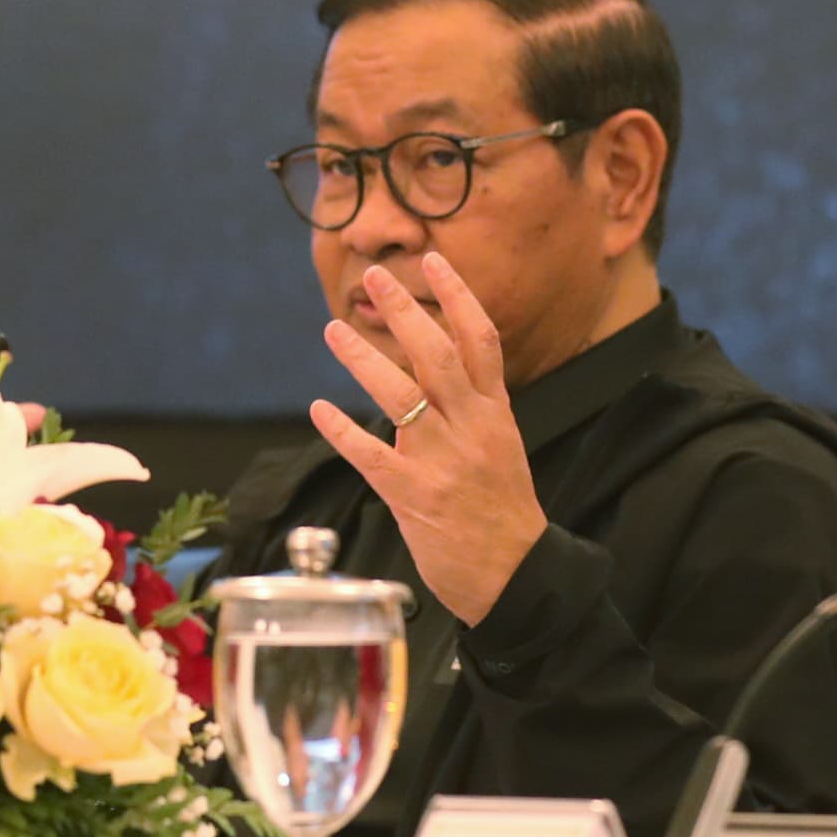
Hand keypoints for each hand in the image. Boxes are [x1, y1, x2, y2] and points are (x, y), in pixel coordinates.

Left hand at [312, 254, 545, 625]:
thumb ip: (472, 414)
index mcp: (496, 414)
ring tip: (333, 330)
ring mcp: (442, 460)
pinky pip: (370, 454)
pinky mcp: (414, 495)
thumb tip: (437, 382)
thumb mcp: (502, 450)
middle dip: (405, 310)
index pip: (480, 340)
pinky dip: (342, 431)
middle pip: (436, 353)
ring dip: (361, 358)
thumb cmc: (505, 515)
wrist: (517, 577)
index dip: (458, 296)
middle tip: (375, 276)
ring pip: (399, 394)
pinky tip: (320, 410)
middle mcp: (471, 428)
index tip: (436, 260)